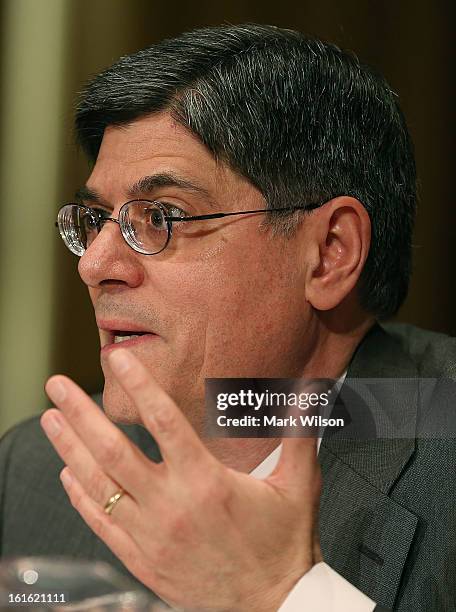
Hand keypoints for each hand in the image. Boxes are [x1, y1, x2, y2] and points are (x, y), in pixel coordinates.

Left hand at [42, 348, 321, 611]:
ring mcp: (151, 535)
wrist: (272, 607)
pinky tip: (68, 474)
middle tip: (57, 385)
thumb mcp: (299, 486)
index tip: (118, 358)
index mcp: (206, 482)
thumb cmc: (284, 543)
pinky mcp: (142, 560)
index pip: (163, 421)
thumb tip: (307, 395)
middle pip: (114, 451)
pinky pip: (101, 524)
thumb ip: (298, 436)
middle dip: (81, 413)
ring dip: (70, 449)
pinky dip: (80, 497)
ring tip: (50, 419)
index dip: (139, 385)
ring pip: (99, 485)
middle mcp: (171, 505)